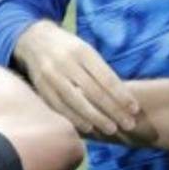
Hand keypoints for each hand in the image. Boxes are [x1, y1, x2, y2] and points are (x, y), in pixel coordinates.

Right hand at [13, 20, 137, 135]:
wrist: (33, 40)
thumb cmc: (68, 48)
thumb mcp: (85, 50)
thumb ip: (100, 71)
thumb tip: (123, 97)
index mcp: (82, 52)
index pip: (106, 77)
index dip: (121, 95)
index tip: (134, 109)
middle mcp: (66, 63)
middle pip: (94, 92)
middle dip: (113, 110)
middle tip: (129, 124)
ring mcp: (52, 76)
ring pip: (77, 102)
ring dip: (96, 118)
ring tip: (112, 129)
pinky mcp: (41, 88)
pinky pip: (61, 107)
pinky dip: (75, 119)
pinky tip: (88, 128)